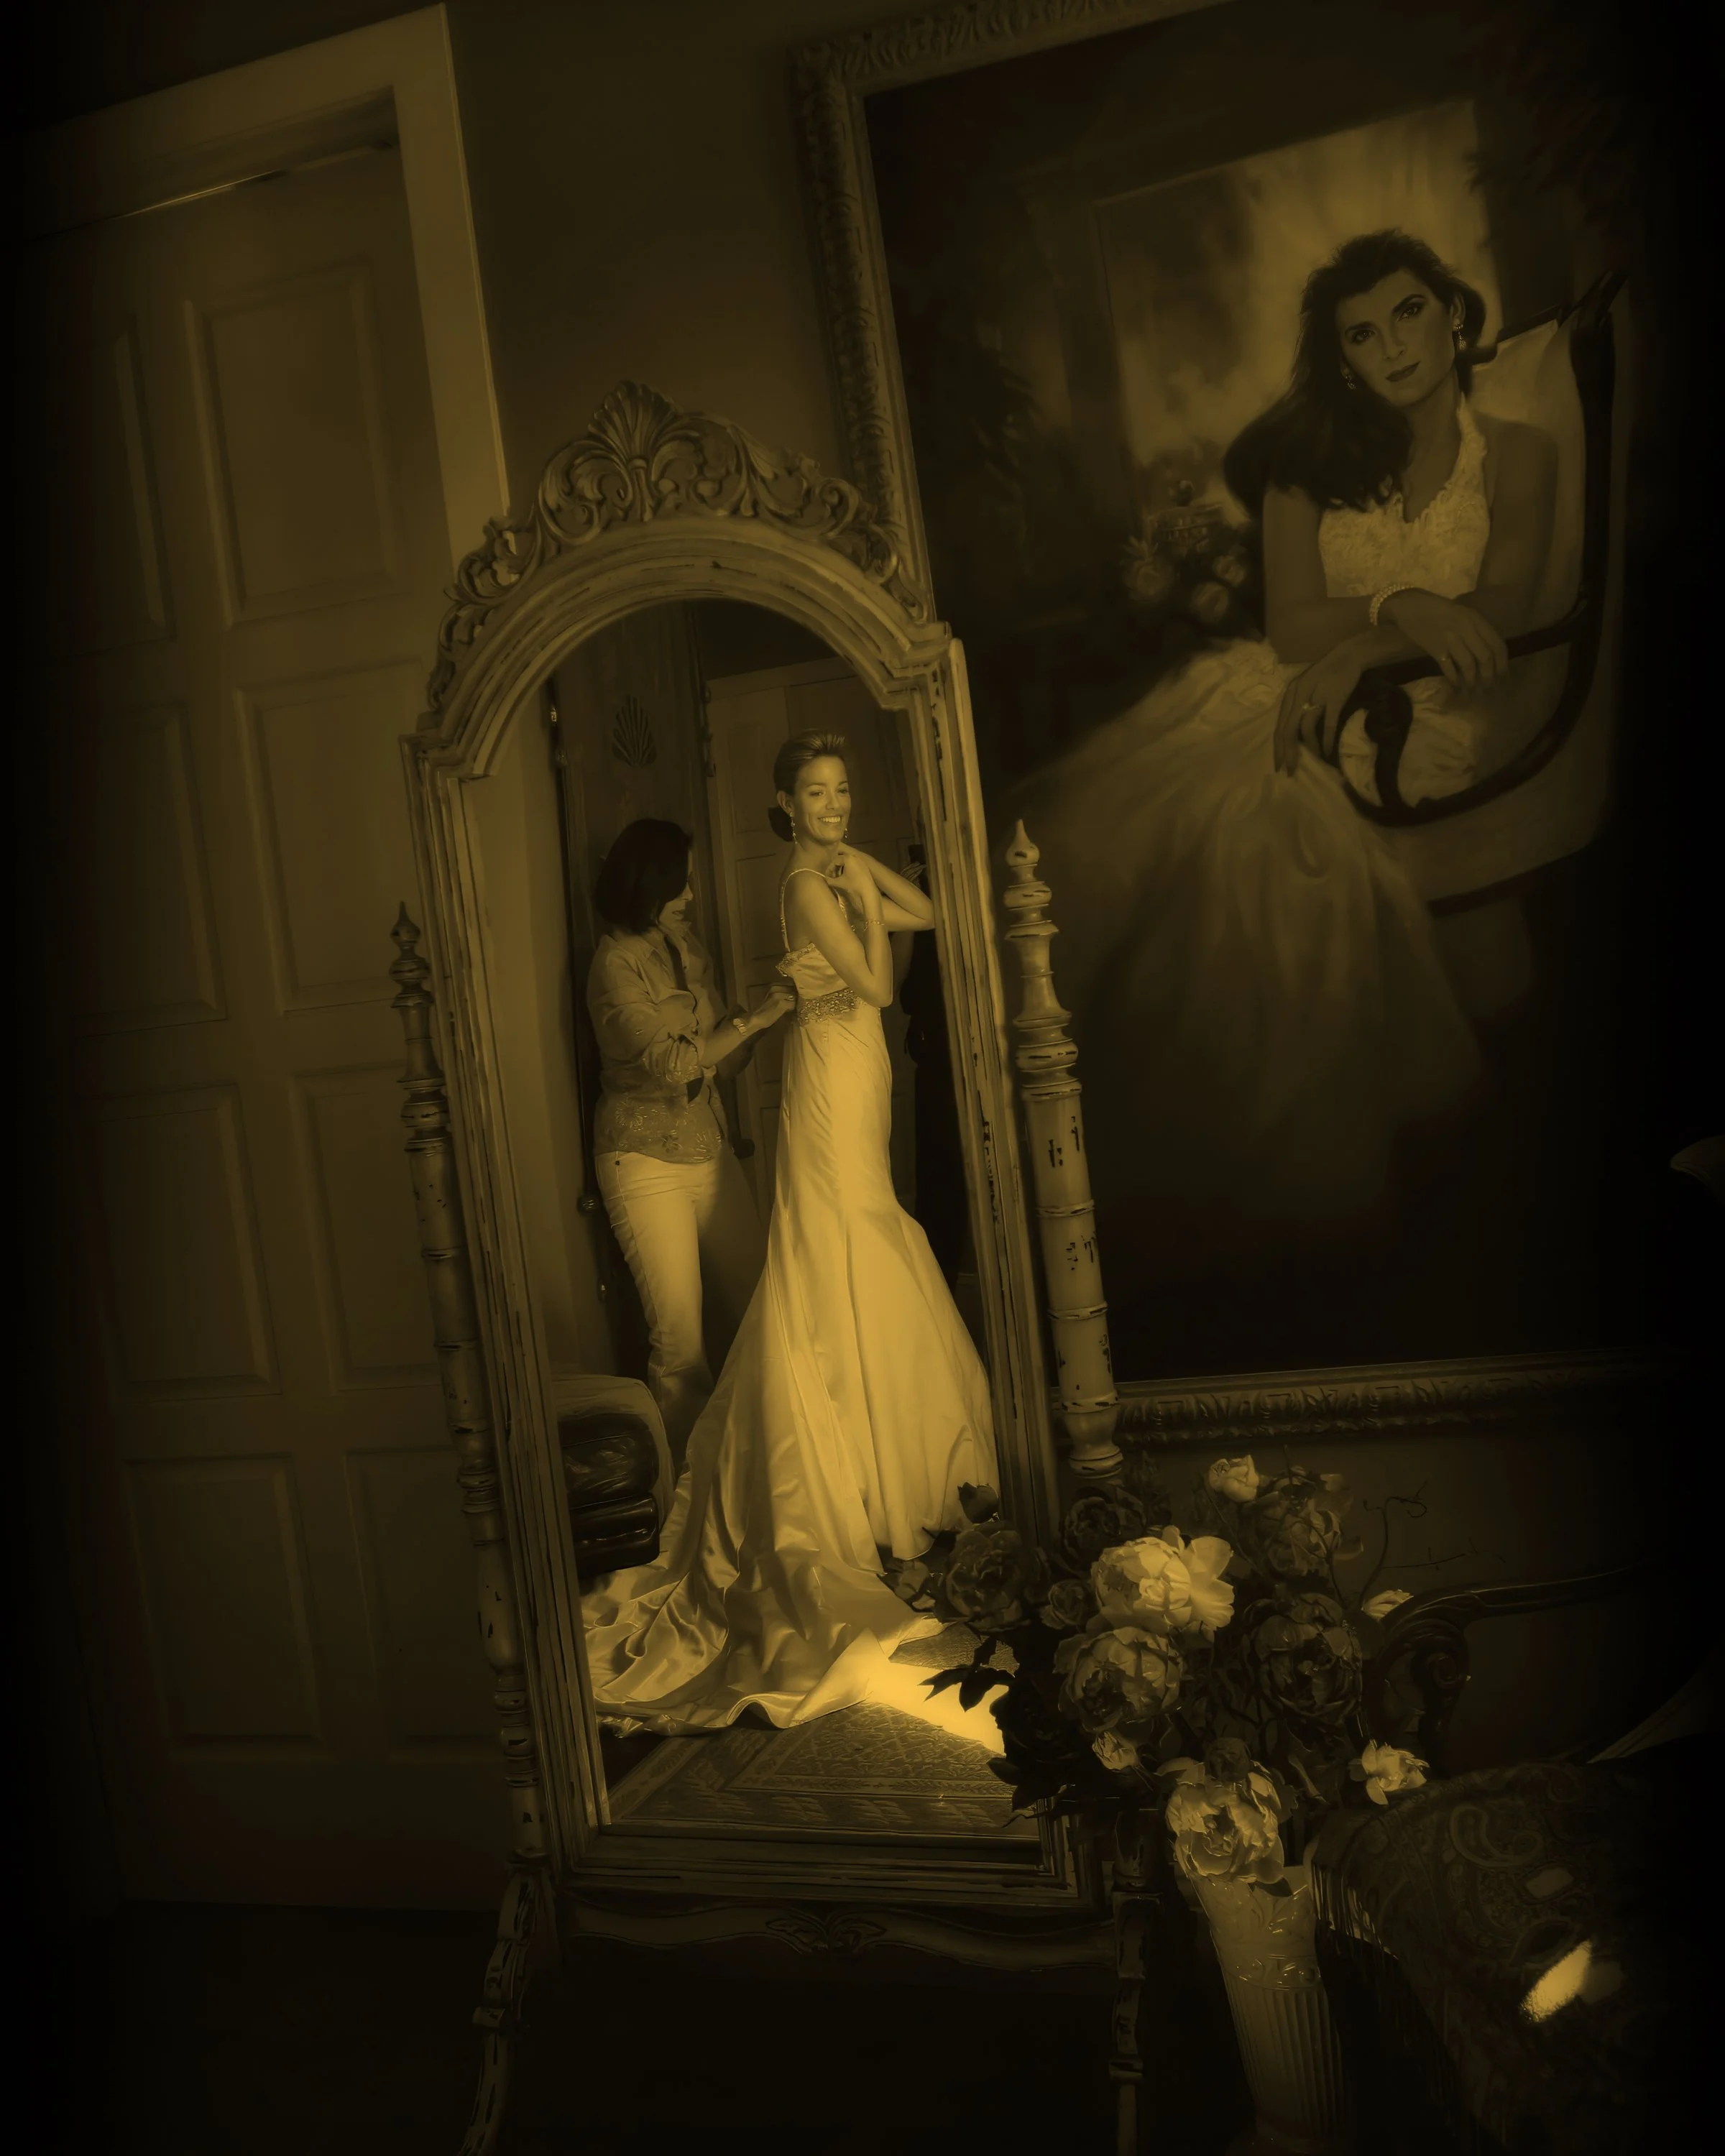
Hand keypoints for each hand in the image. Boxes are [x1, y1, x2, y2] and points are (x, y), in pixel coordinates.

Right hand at [748, 983, 795, 1031]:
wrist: (757, 1019)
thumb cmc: (765, 1009)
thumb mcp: (772, 996)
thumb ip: (781, 992)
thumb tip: (793, 990)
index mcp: (773, 985)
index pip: (789, 983)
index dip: (792, 990)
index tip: (789, 997)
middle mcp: (776, 988)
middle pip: (792, 989)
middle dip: (793, 996)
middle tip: (789, 1003)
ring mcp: (779, 995)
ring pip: (793, 996)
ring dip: (792, 1002)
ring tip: (787, 1007)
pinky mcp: (781, 1003)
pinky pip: (793, 1004)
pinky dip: (791, 1008)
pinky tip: (786, 1011)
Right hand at [826, 847, 878, 908]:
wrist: (868, 891)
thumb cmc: (853, 884)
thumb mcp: (839, 882)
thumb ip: (830, 880)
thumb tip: (825, 879)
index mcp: (847, 858)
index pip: (834, 861)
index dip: (829, 869)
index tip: (827, 876)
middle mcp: (854, 856)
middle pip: (841, 860)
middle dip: (836, 868)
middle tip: (833, 877)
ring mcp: (861, 861)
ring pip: (848, 862)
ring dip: (842, 869)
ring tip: (840, 878)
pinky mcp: (865, 866)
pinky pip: (854, 865)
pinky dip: (849, 869)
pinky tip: (848, 878)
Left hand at [1274, 644, 1366, 775]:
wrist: (1347, 657)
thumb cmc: (1327, 673)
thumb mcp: (1305, 688)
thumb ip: (1297, 707)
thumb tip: (1295, 732)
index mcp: (1289, 696)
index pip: (1279, 727)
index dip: (1277, 748)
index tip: (1279, 765)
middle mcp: (1297, 697)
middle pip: (1287, 731)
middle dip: (1287, 754)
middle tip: (1289, 771)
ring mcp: (1315, 698)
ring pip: (1305, 730)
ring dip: (1309, 747)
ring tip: (1315, 759)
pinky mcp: (1333, 700)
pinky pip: (1327, 725)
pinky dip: (1327, 740)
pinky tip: (1328, 752)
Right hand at [1380, 589, 1508, 690]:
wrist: (1409, 605)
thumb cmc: (1436, 608)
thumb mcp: (1461, 613)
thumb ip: (1475, 628)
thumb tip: (1488, 651)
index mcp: (1475, 618)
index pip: (1497, 644)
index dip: (1502, 663)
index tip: (1503, 675)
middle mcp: (1466, 628)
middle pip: (1485, 657)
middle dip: (1489, 675)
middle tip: (1488, 686)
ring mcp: (1450, 639)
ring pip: (1469, 665)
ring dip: (1472, 680)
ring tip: (1472, 688)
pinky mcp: (1435, 648)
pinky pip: (1449, 668)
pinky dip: (1454, 679)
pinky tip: (1456, 684)